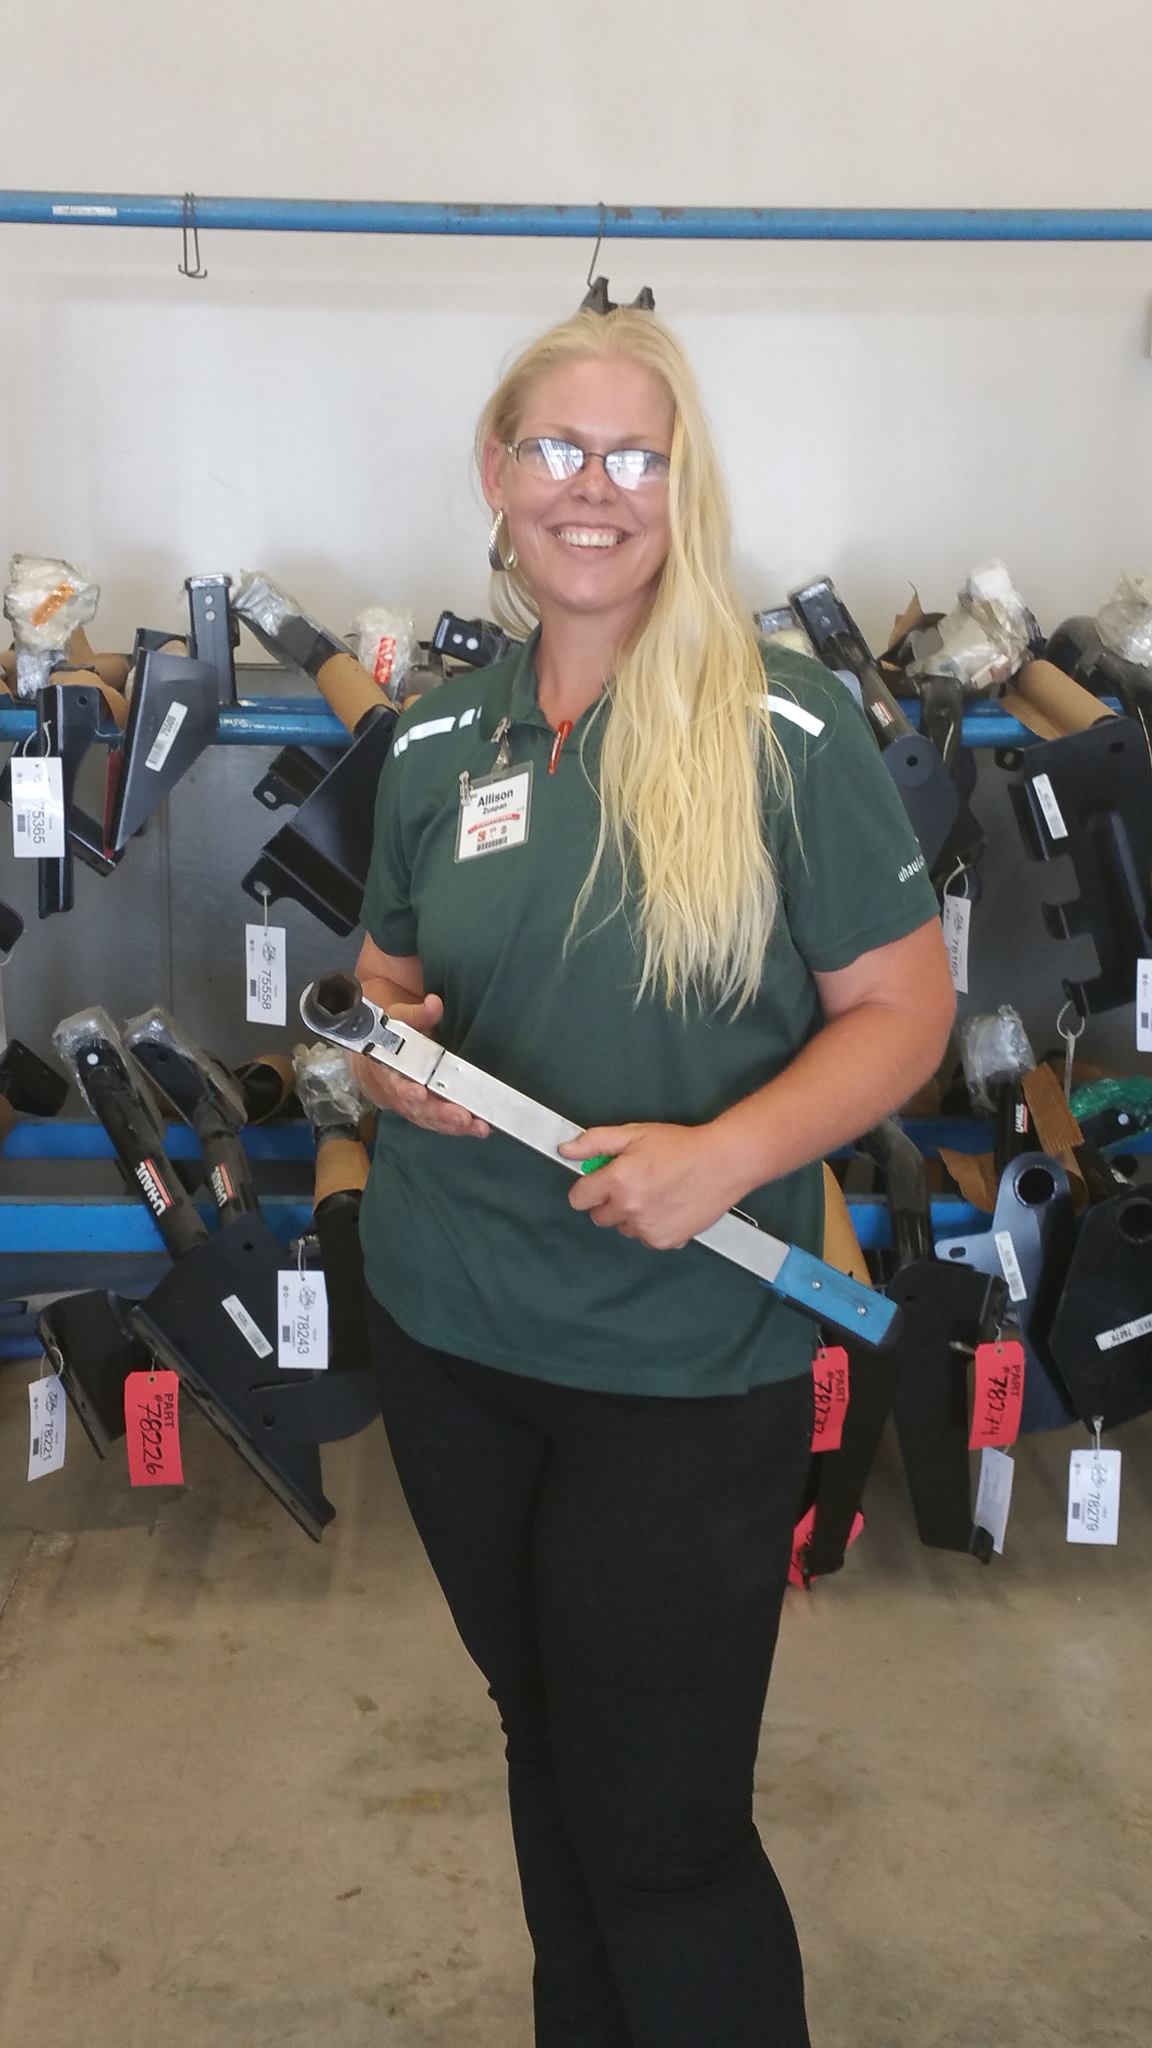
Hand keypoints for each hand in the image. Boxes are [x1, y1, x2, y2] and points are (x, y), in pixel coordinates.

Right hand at [350, 993, 488, 1138]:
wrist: (377, 1067)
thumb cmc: (389, 1042)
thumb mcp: (398, 1021)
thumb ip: (417, 1015)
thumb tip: (434, 1003)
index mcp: (388, 1071)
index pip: (395, 1084)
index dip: (406, 1091)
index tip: (419, 1092)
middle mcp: (400, 1095)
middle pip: (420, 1109)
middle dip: (441, 1113)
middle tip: (462, 1116)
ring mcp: (414, 1108)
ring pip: (433, 1120)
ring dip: (455, 1126)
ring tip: (479, 1127)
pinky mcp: (427, 1114)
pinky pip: (442, 1124)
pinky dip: (460, 1128)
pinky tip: (479, 1127)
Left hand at [558, 1122, 738, 1249]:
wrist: (723, 1163)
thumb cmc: (681, 1146)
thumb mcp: (635, 1133)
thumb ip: (595, 1142)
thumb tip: (565, 1150)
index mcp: (617, 1182)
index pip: (578, 1198)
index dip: (588, 1187)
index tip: (600, 1181)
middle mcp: (628, 1209)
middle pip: (599, 1217)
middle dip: (609, 1201)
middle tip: (633, 1183)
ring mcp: (647, 1229)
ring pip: (623, 1228)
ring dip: (631, 1215)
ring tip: (655, 1193)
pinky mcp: (665, 1241)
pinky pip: (645, 1238)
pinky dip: (652, 1226)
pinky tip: (668, 1206)